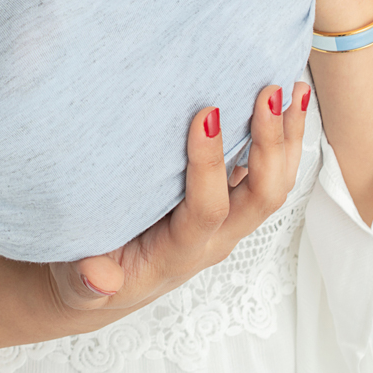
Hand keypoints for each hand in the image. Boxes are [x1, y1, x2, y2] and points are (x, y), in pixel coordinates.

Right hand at [47, 81, 311, 311]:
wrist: (110, 285)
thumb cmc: (92, 278)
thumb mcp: (78, 283)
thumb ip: (87, 282)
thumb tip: (97, 277)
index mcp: (181, 252)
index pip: (207, 209)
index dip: (210, 166)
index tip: (205, 115)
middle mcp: (216, 236)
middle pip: (262, 196)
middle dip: (269, 144)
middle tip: (268, 94)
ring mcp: (229, 220)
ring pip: (274, 182)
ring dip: (288, 137)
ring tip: (294, 87)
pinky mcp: (229, 201)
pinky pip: (267, 171)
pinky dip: (283, 136)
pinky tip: (287, 99)